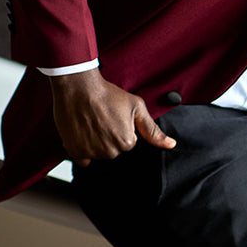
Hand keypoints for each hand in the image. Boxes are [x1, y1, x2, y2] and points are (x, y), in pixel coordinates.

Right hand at [49, 68, 175, 165]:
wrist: (79, 87)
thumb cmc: (108, 94)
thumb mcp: (137, 107)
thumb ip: (153, 130)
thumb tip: (171, 144)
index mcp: (127, 142)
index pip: (129, 142)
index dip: (122, 128)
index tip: (115, 116)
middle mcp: (109, 152)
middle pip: (113, 150)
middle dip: (110, 137)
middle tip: (103, 118)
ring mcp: (91, 152)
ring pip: (98, 153)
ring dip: (96, 142)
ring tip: (92, 122)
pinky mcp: (74, 151)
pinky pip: (83, 159)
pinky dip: (82, 148)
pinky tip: (83, 132)